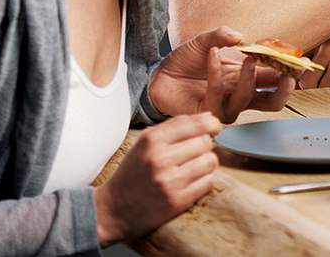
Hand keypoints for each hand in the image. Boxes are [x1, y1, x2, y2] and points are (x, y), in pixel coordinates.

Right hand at [93, 113, 220, 246]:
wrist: (114, 210)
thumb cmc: (132, 174)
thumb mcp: (143, 143)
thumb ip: (172, 128)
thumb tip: (207, 118)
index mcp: (152, 140)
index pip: (194, 123)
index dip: (211, 123)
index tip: (215, 127)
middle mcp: (160, 158)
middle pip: (206, 141)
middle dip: (205, 145)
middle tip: (196, 152)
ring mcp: (169, 181)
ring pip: (210, 161)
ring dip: (206, 164)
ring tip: (194, 167)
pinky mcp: (177, 201)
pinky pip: (208, 182)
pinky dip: (204, 181)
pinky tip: (192, 182)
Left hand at [148, 26, 295, 122]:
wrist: (160, 74)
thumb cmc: (185, 61)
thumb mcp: (205, 41)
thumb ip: (221, 35)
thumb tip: (239, 36)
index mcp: (246, 78)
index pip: (275, 80)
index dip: (290, 72)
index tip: (301, 60)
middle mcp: (239, 95)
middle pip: (272, 102)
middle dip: (284, 90)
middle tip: (288, 74)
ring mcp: (225, 106)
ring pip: (247, 99)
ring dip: (250, 77)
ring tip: (248, 58)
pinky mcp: (207, 112)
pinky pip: (217, 96)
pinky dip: (216, 73)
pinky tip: (213, 55)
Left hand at [303, 6, 329, 87]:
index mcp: (324, 32)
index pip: (302, 56)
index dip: (305, 69)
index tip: (308, 77)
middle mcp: (323, 42)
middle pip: (303, 70)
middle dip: (307, 82)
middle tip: (314, 89)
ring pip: (311, 82)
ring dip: (318, 89)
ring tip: (326, 91)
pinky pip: (326, 87)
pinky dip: (329, 93)